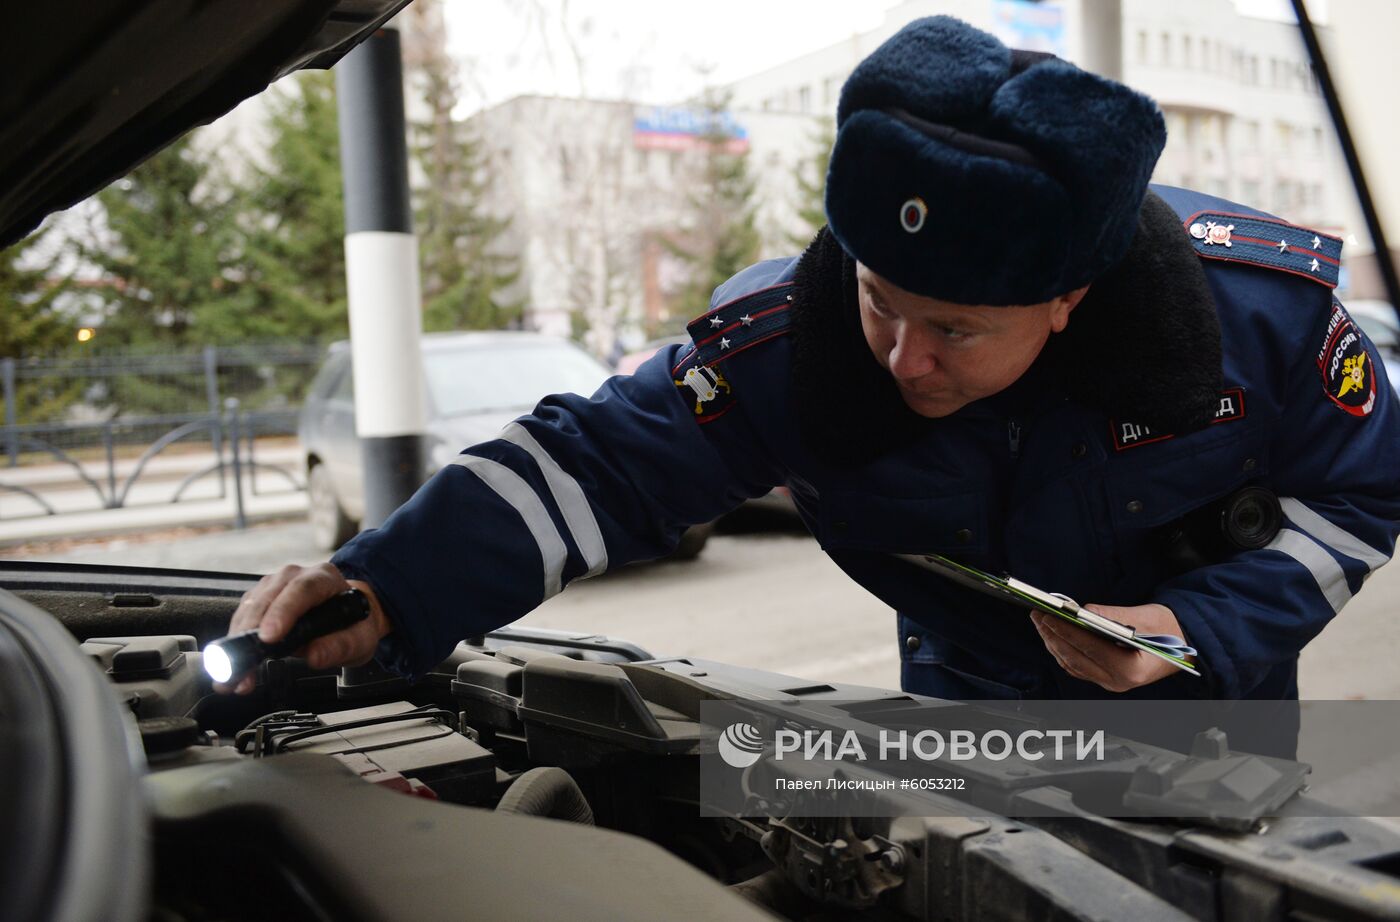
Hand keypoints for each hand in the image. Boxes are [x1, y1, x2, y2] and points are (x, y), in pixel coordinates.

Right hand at [214, 562, 393, 694]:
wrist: (349, 617)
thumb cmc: (353, 624)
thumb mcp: (359, 639)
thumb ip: (340, 647)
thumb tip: (315, 656)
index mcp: (323, 578)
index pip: (301, 590)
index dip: (282, 612)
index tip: (269, 637)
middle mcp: (294, 576)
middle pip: (268, 599)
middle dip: (252, 634)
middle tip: (244, 665)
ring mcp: (273, 586)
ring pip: (249, 609)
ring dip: (239, 642)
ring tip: (236, 675)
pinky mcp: (258, 600)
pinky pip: (242, 619)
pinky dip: (236, 643)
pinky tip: (235, 667)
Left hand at [1031, 602, 1186, 692]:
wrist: (1183, 646)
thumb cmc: (1169, 631)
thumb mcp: (1144, 617)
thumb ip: (1112, 616)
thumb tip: (1081, 610)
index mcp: (1130, 669)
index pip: (1088, 648)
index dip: (1065, 631)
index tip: (1047, 615)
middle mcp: (1118, 682)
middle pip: (1074, 659)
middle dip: (1052, 635)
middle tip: (1037, 615)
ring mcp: (1110, 683)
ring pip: (1072, 664)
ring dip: (1053, 642)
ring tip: (1040, 622)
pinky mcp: (1105, 679)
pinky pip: (1077, 667)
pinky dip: (1063, 650)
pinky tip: (1054, 635)